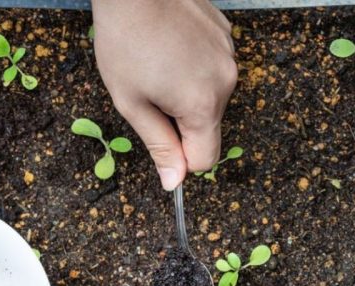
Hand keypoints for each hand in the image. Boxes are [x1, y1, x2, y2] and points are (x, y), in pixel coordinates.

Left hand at [92, 0, 236, 189]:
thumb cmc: (124, 43)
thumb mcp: (132, 103)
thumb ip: (158, 144)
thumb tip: (174, 182)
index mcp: (202, 104)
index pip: (205, 158)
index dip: (180, 157)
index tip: (159, 137)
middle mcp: (227, 81)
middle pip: (207, 125)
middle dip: (179, 119)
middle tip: (149, 91)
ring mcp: (230, 55)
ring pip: (209, 94)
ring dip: (185, 90)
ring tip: (157, 63)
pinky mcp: (226, 34)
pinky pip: (211, 66)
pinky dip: (192, 65)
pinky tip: (170, 46)